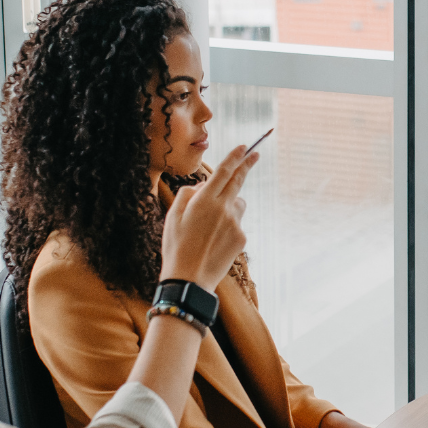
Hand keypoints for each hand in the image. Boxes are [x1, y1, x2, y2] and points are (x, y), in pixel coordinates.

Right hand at [159, 143, 254, 289]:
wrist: (189, 279)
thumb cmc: (176, 247)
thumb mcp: (172, 216)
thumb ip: (187, 195)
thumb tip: (201, 186)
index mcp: (204, 200)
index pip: (223, 172)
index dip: (235, 157)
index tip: (244, 147)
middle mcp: (223, 208)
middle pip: (238, 181)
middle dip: (247, 165)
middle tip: (255, 154)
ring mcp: (235, 223)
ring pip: (238, 204)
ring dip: (230, 204)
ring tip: (211, 225)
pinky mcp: (241, 238)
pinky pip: (237, 223)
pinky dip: (229, 226)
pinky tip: (214, 241)